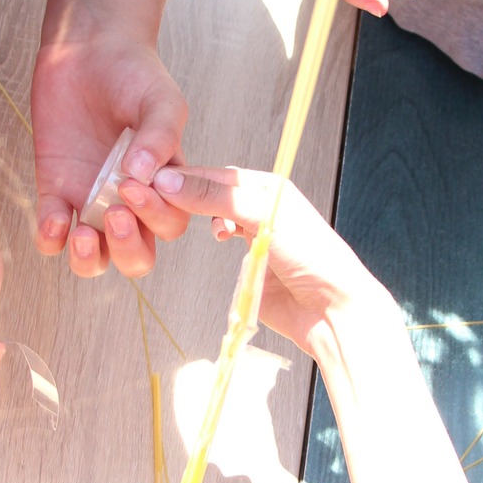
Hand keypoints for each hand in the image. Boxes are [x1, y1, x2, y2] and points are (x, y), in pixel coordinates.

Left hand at [31, 32, 190, 277]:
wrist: (89, 48)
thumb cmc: (135, 74)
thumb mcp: (161, 101)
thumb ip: (160, 137)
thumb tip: (142, 176)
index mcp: (163, 186)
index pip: (170, 225)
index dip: (157, 217)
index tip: (136, 184)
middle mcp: (129, 202)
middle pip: (136, 257)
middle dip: (127, 249)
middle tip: (115, 215)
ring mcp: (90, 200)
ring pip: (95, 258)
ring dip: (89, 259)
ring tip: (81, 233)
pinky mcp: (55, 189)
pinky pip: (52, 234)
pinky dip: (51, 238)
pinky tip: (55, 218)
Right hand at [149, 164, 390, 355]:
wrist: (330, 309)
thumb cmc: (311, 257)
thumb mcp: (261, 216)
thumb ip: (215, 197)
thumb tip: (171, 181)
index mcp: (269, 187)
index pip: (217, 174)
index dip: (185, 176)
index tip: (153, 180)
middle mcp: (261, 207)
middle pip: (212, 192)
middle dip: (185, 194)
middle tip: (154, 198)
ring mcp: (255, 234)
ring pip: (214, 215)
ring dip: (197, 214)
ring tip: (179, 217)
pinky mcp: (250, 262)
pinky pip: (223, 241)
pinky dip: (211, 235)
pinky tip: (213, 238)